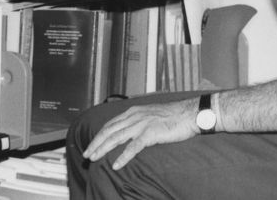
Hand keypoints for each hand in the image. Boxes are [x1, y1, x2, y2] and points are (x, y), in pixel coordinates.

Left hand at [83, 98, 198, 170]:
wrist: (189, 114)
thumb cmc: (173, 117)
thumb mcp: (151, 115)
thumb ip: (139, 121)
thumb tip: (130, 132)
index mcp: (133, 111)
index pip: (111, 124)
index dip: (99, 135)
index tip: (91, 144)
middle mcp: (134, 116)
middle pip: (109, 130)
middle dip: (96, 143)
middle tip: (86, 154)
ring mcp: (142, 124)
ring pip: (117, 138)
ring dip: (103, 149)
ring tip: (94, 158)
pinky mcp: (150, 133)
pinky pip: (133, 147)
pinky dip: (123, 157)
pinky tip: (115, 165)